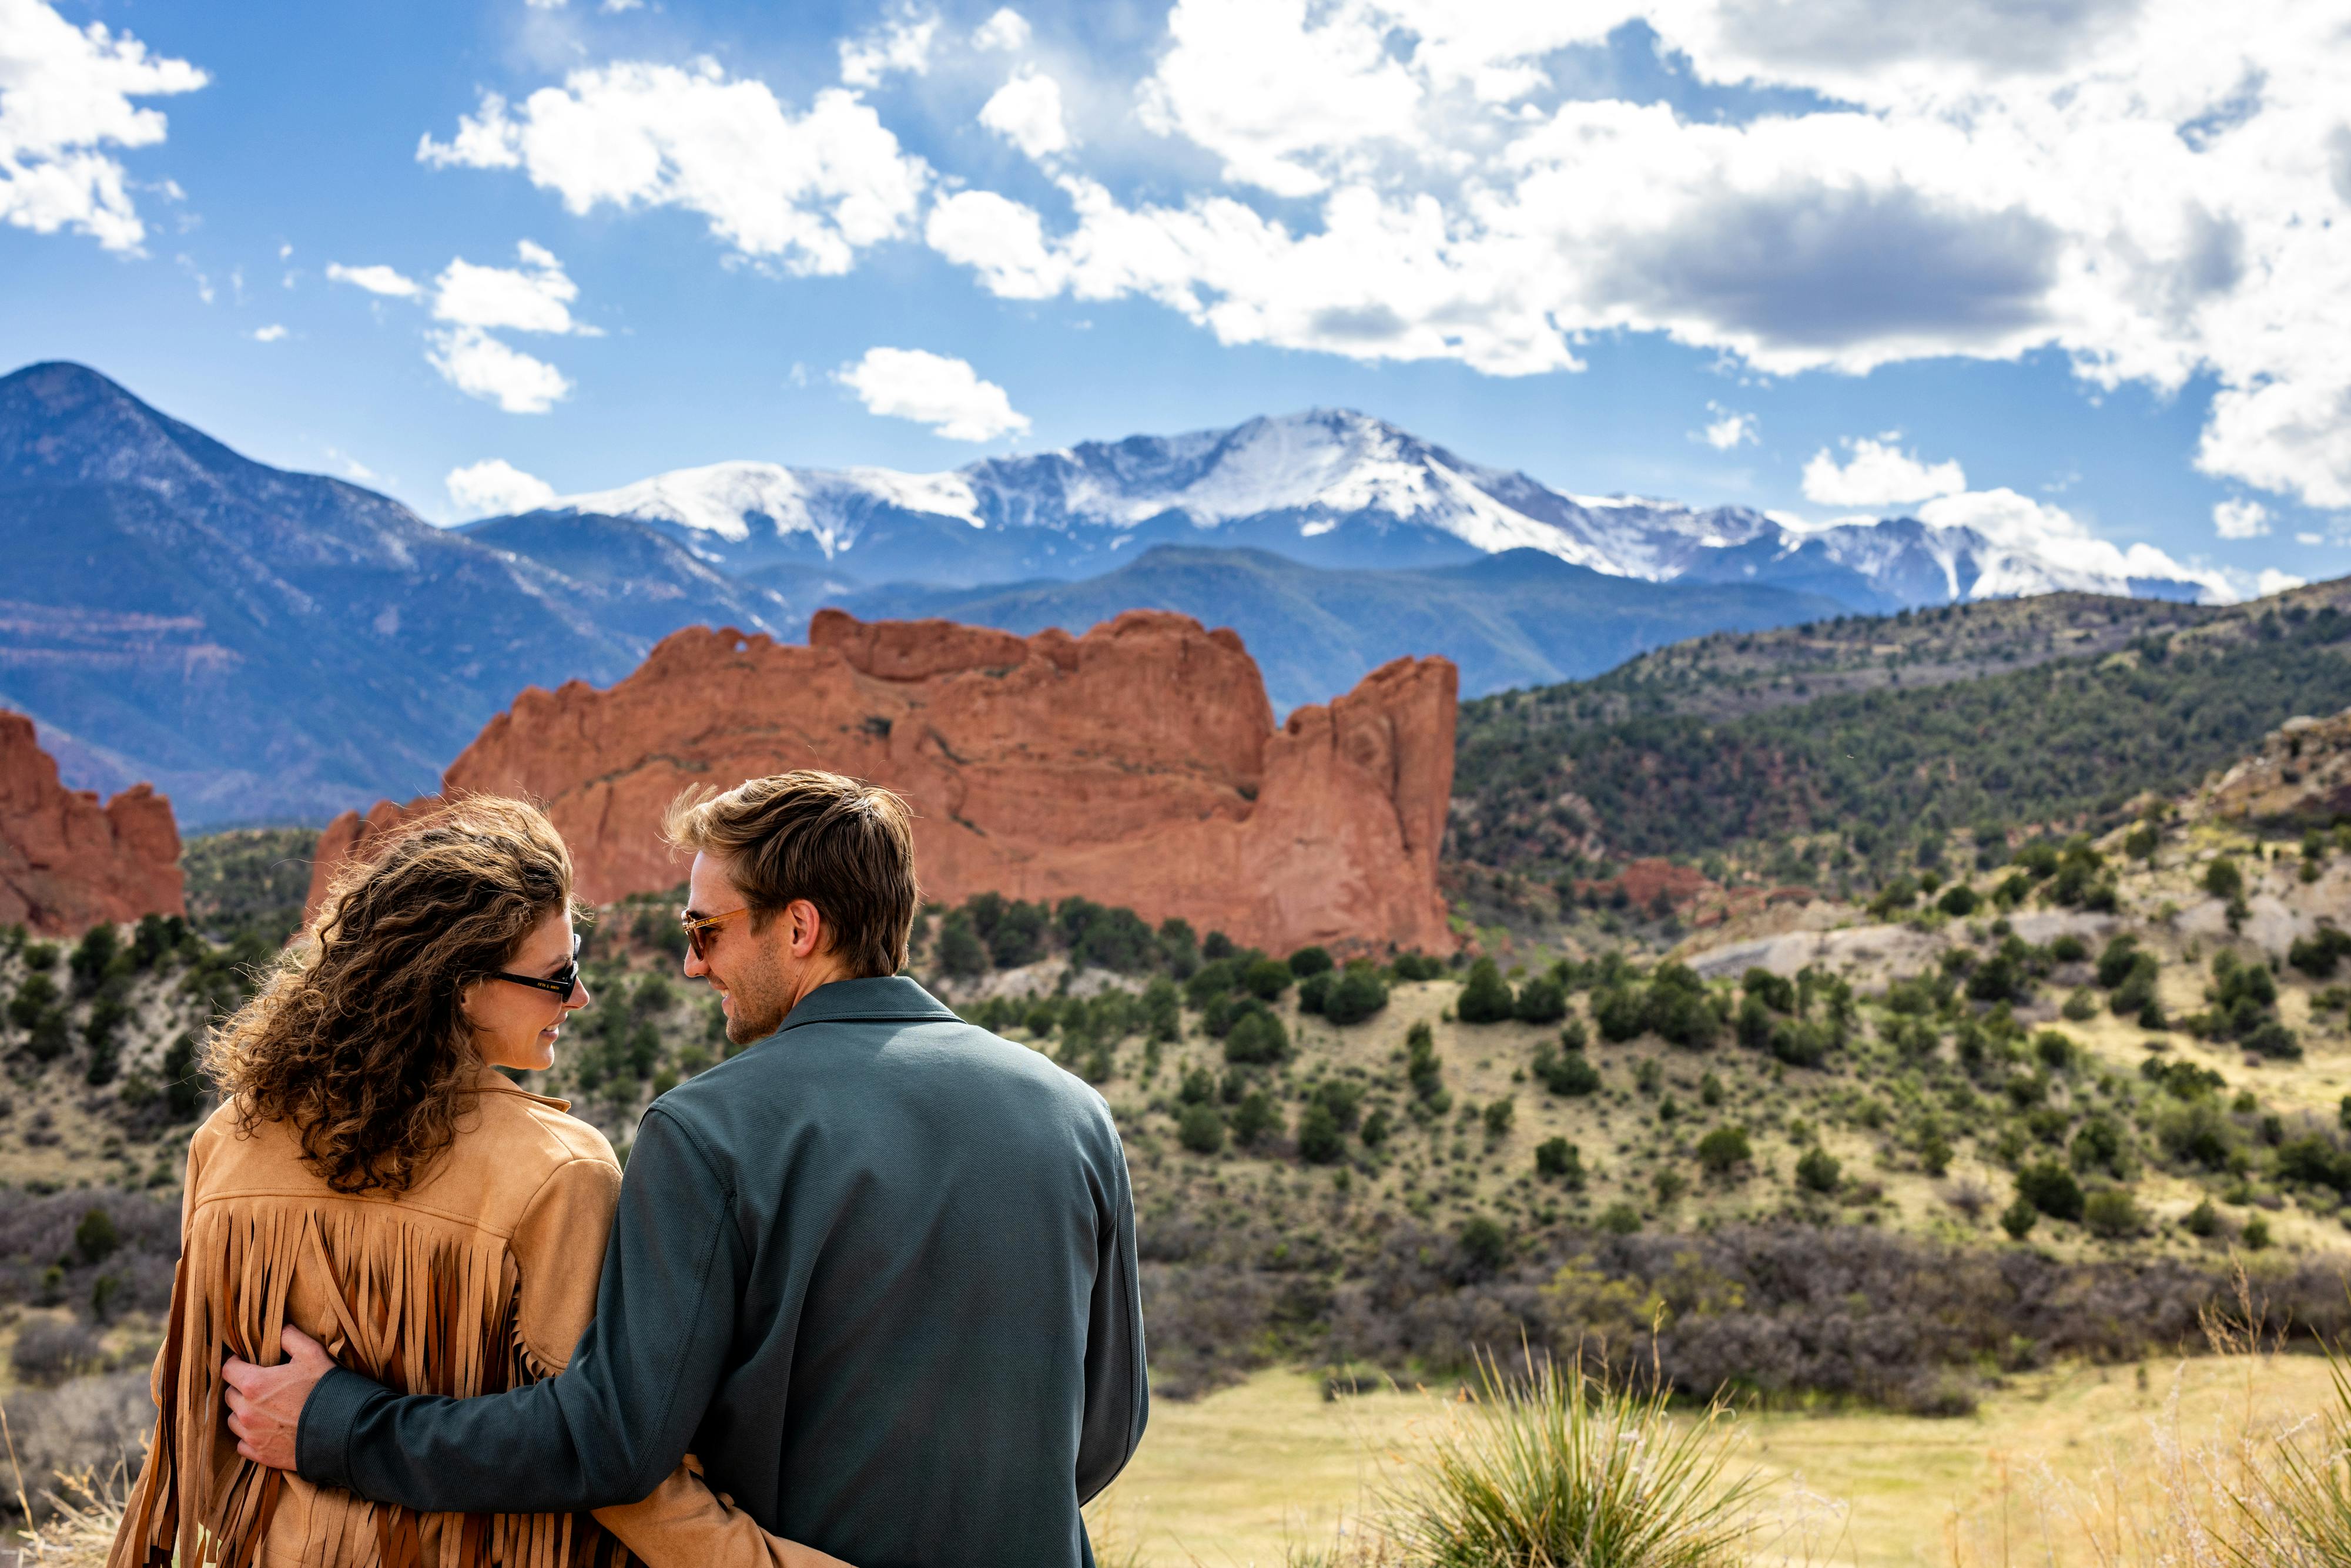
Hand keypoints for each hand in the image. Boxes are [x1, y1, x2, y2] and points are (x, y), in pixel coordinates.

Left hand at [223, 1325, 336, 1470]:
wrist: (342, 1431)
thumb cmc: (326, 1389)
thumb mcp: (312, 1354)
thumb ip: (289, 1337)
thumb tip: (278, 1327)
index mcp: (254, 1384)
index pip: (227, 1369)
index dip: (236, 1362)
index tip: (245, 1362)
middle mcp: (246, 1411)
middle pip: (229, 1395)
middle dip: (241, 1387)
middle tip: (261, 1384)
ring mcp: (252, 1435)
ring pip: (233, 1420)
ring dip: (243, 1412)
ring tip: (263, 1408)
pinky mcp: (260, 1454)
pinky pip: (242, 1444)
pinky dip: (250, 1436)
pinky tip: (267, 1429)